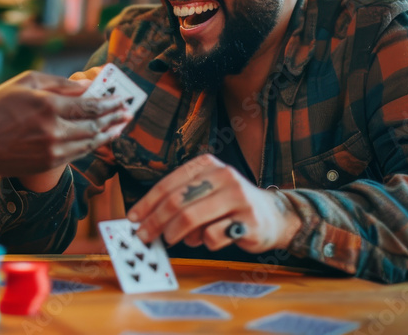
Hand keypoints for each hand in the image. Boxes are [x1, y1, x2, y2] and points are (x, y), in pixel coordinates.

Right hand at [0, 71, 128, 181]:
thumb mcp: (23, 83)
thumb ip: (57, 83)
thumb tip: (85, 87)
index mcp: (48, 106)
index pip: (89, 105)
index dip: (109, 102)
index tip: (122, 98)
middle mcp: (54, 130)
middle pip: (95, 125)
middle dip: (115, 118)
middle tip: (128, 112)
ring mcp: (52, 150)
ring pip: (90, 142)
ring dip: (109, 134)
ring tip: (121, 126)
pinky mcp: (48, 164)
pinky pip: (78, 153)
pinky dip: (92, 145)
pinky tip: (99, 138)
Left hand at [126, 154, 300, 253]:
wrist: (275, 215)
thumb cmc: (230, 205)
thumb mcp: (207, 191)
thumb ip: (180, 199)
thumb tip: (144, 219)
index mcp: (207, 164)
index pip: (168, 183)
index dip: (146, 203)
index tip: (133, 219)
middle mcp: (223, 176)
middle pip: (176, 202)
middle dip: (155, 222)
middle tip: (144, 237)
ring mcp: (238, 197)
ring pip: (191, 218)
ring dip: (175, 234)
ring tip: (173, 240)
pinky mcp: (248, 221)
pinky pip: (212, 236)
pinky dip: (203, 243)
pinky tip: (209, 240)